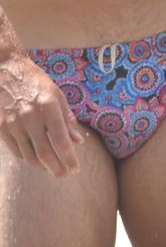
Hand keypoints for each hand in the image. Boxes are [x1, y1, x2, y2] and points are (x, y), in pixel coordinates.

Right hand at [0, 54, 84, 176]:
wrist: (7, 71)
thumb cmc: (36, 82)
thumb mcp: (56, 95)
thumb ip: (67, 119)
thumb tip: (78, 141)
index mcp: (48, 106)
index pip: (60, 140)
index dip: (69, 158)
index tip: (75, 169)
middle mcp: (31, 116)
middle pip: (45, 153)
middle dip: (57, 168)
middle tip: (65, 175)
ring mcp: (14, 124)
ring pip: (30, 156)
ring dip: (43, 167)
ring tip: (53, 169)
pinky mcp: (2, 129)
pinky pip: (17, 151)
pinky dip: (28, 159)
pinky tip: (37, 160)